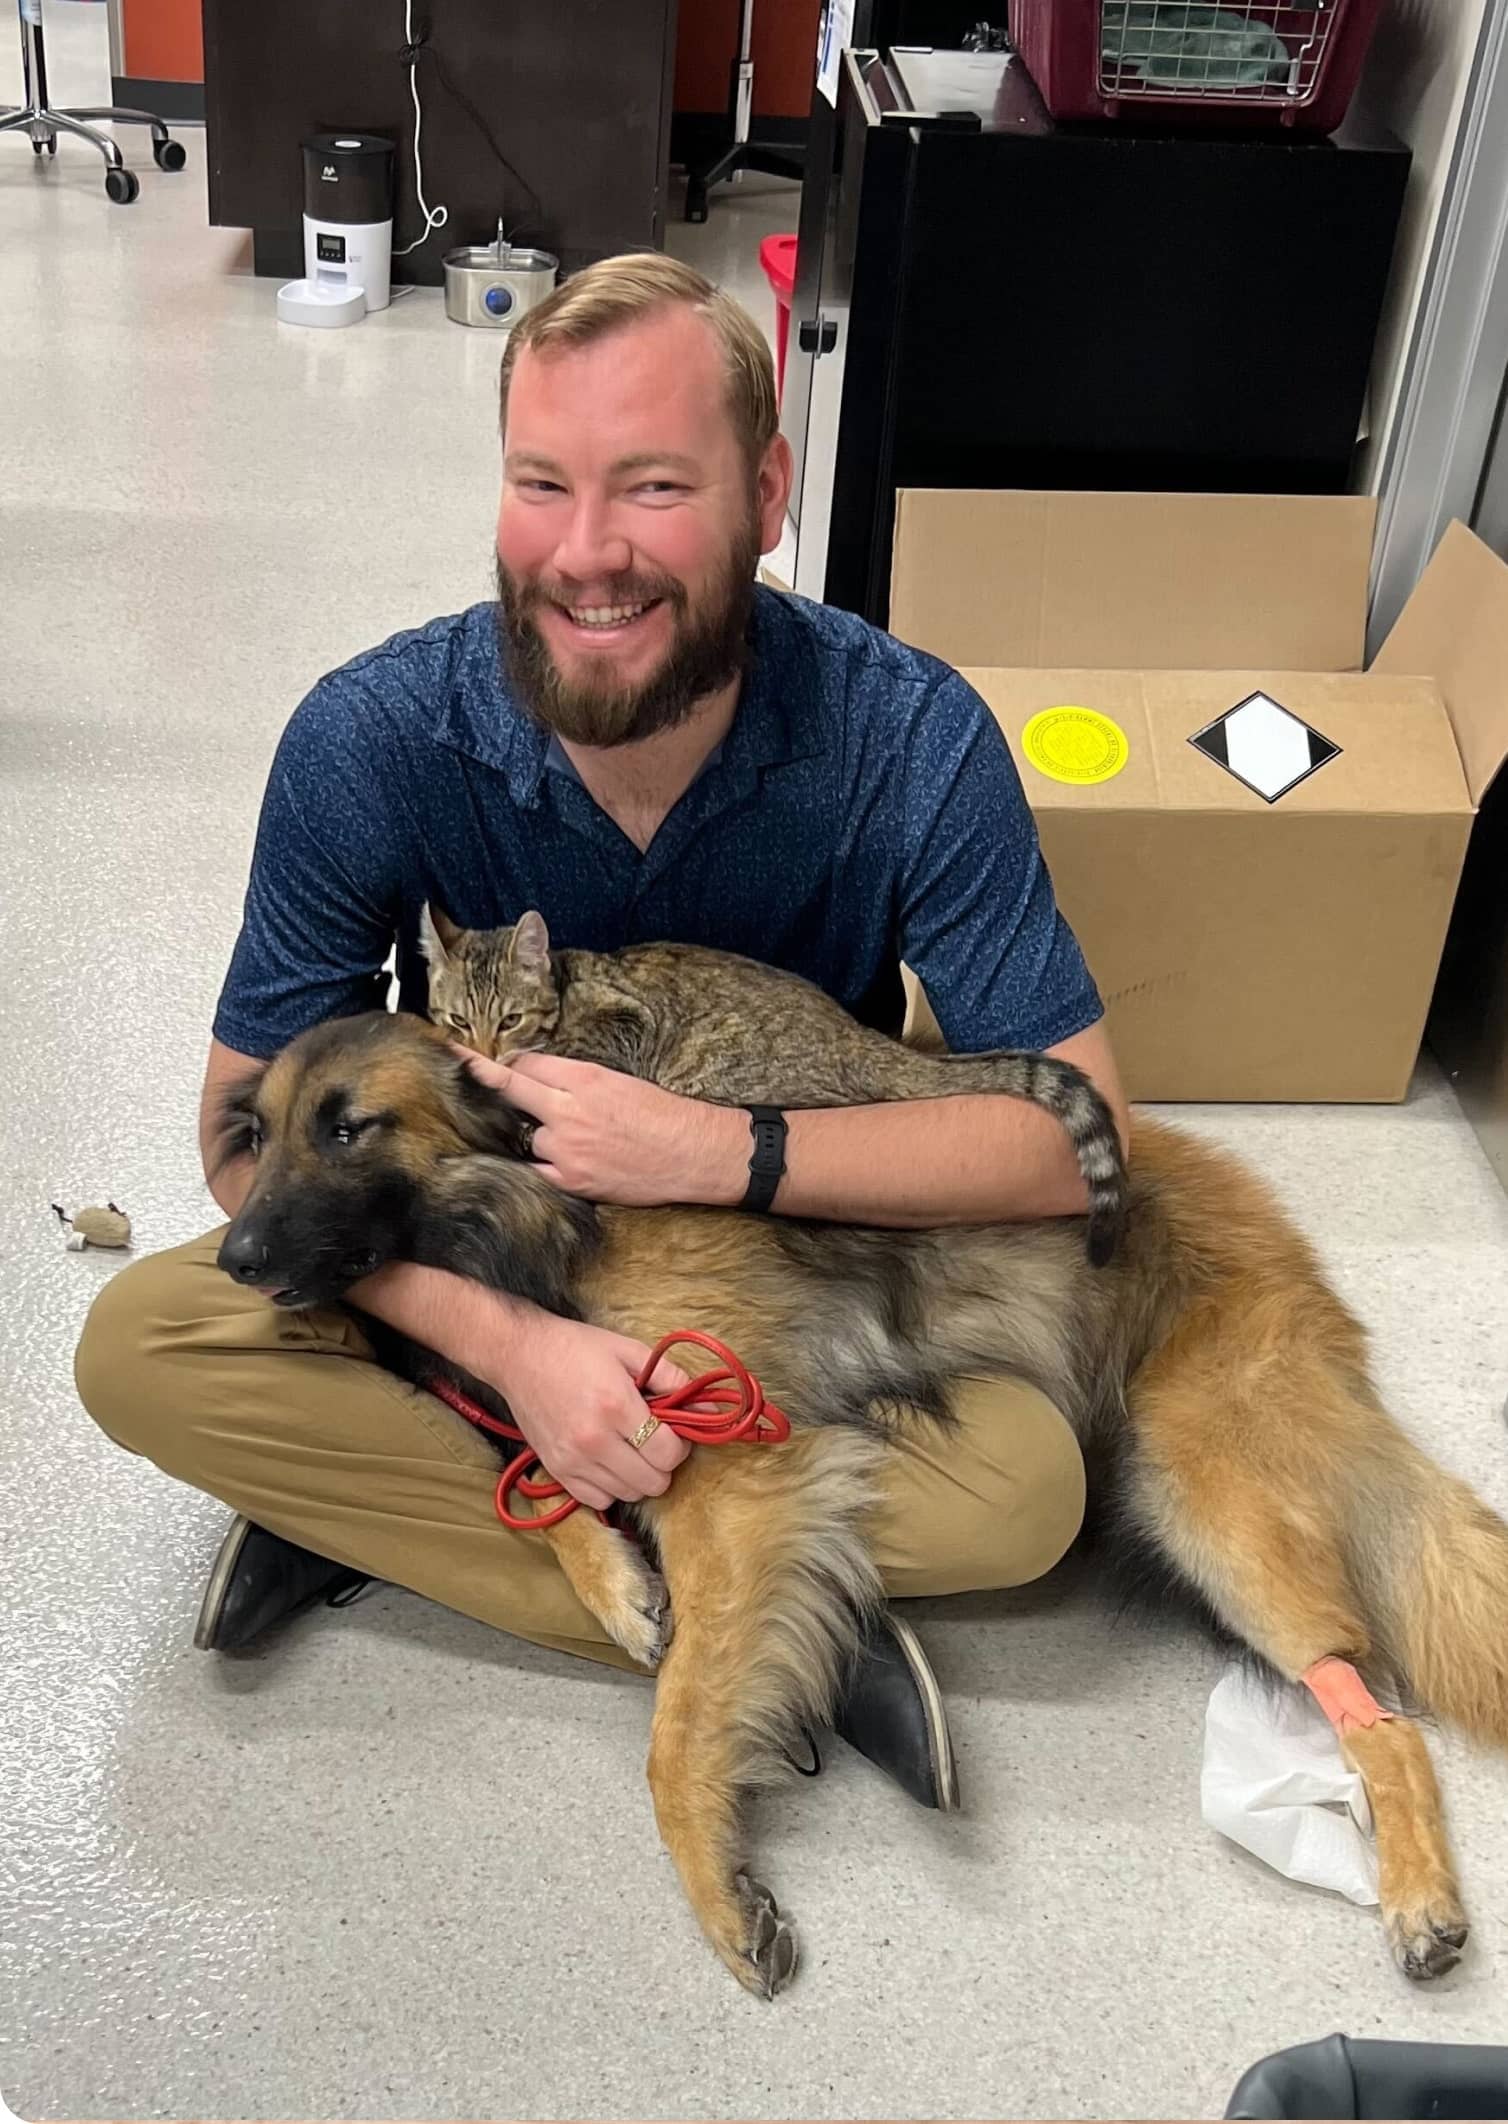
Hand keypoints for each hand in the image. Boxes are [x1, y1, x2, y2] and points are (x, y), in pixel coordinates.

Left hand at [458, 1048, 745, 1208]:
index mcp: (584, 1078)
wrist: (693, 1154)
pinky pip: (535, 1170)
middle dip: (480, 1079)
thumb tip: (538, 1079)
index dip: (507, 1063)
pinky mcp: (571, 1180)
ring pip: (524, 1136)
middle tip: (454, 1070)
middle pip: (509, 1090)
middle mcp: (570, 1110)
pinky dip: (538, 1165)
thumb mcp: (619, 1081)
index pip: (526, 1064)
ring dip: (531, 1135)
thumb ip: (575, 1079)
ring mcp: (566, 1148)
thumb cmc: (663, 1115)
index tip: (479, 1059)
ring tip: (560, 1139)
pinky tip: (546, 1162)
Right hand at [479, 1305, 692, 1510]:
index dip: (681, 1445)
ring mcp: (573, 1460)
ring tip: (631, 1449)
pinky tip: (609, 1462)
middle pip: (653, 1482)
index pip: (668, 1453)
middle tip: (655, 1441)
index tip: (674, 1431)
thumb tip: (707, 1407)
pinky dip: (611, 1488)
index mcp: (616, 1406)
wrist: (519, 1355)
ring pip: (629, 1494)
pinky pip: (598, 1501)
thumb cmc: (576, 1348)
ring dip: (639, 1477)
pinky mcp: (557, 1470)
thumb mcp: (628, 1350)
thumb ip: (671, 1377)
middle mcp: (594, 1440)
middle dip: (663, 1464)